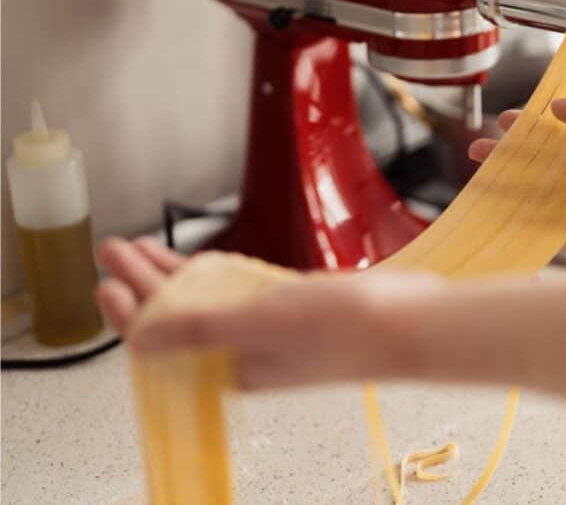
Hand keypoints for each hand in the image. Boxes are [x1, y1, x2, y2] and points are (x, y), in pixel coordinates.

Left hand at [96, 237, 441, 389]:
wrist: (411, 321)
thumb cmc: (346, 327)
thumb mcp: (261, 323)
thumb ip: (198, 330)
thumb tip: (139, 340)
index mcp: (233, 366)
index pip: (165, 339)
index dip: (131, 308)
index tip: (106, 276)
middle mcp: (247, 352)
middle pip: (179, 315)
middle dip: (144, 282)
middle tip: (114, 247)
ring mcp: (270, 330)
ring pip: (204, 301)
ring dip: (171, 274)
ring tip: (140, 246)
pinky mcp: (292, 309)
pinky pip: (236, 293)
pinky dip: (212, 275)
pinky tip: (196, 259)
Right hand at [469, 87, 565, 246]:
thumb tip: (556, 109)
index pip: (561, 136)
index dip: (531, 129)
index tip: (506, 120)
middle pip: (547, 170)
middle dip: (511, 161)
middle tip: (478, 151)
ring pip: (551, 199)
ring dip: (516, 193)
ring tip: (483, 182)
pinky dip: (543, 229)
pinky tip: (514, 221)